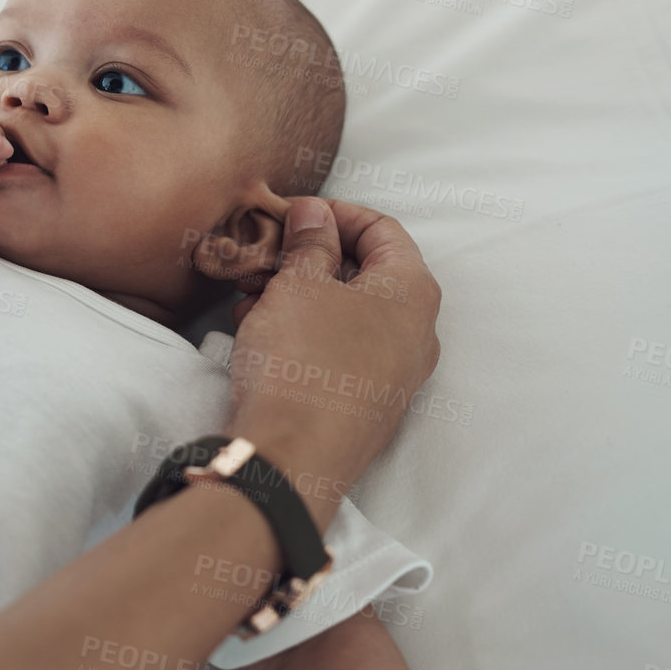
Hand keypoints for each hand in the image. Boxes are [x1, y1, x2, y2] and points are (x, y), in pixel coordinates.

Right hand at [224, 197, 441, 526]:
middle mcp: (417, 333)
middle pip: (367, 273)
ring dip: (302, 295)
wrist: (292, 457)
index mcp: (412, 292)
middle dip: (312, 257)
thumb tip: (316, 214)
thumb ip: (311, 242)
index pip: (383, 229)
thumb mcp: (298, 284)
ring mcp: (396, 373)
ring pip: (350, 314)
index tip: (293, 213)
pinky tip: (262, 333)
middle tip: (266, 256)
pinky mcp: (368, 404)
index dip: (334, 212)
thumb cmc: (302, 361)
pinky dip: (306, 331)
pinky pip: (341, 350)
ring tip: (253, 295)